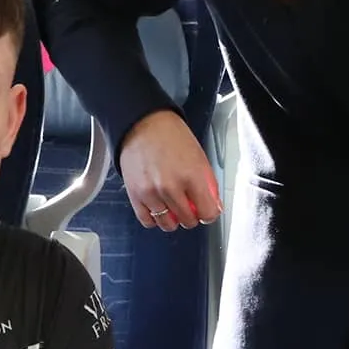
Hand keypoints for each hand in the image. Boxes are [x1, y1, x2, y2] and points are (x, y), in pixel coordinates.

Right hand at [120, 111, 221, 230]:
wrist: (142, 124)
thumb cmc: (171, 136)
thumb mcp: (199, 156)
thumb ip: (207, 183)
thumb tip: (214, 206)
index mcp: (191, 176)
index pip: (207, 213)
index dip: (209, 213)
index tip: (207, 210)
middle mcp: (171, 187)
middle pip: (188, 221)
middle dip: (192, 216)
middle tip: (190, 205)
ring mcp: (151, 193)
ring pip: (167, 224)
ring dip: (173, 219)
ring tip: (173, 207)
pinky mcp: (135, 195)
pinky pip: (147, 221)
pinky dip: (155, 218)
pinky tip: (159, 208)